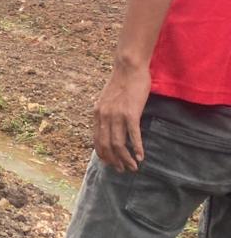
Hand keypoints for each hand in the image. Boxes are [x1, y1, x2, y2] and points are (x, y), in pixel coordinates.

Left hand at [93, 56, 150, 171]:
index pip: (96, 140)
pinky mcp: (131, 112)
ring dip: (125, 158)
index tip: (111, 163)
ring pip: (118, 143)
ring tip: (133, 167)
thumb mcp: (108, 99)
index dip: (103, 154)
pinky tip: (141, 157)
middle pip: (105, 145)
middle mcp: (104, 116)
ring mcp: (116, 115)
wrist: (128, 68)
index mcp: (97, 113)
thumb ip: (106, 113)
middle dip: (114, 161)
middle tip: (123, 170)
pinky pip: (133, 135)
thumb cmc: (121, 83)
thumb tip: (109, 126)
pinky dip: (136, 148)